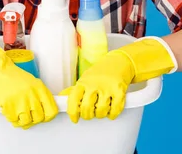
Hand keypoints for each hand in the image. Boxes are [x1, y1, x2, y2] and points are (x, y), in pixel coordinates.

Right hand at [0, 15, 57, 128]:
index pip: (51, 110)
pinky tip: (10, 111)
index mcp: (40, 88)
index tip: (43, 117)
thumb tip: (45, 110)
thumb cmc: (13, 77)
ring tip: (18, 115)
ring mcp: (21, 101)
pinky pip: (14, 120)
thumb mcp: (31, 82)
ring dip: (22, 121)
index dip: (47, 117)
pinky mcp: (9, 106)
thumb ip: (39, 95)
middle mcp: (32, 95)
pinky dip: (12, 119)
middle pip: (38, 118)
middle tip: (27, 115)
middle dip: (32, 119)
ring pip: (26, 122)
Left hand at [59, 37, 176, 122]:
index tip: (75, 119)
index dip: (72, 112)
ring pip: (100, 111)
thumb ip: (75, 89)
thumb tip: (62, 96)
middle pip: (86, 108)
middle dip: (87, 115)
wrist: (118, 62)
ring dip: (100, 115)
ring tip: (101, 110)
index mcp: (83, 82)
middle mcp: (94, 84)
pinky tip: (111, 111)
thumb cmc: (100, 72)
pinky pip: (115, 110)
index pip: (73, 99)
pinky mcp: (119, 91)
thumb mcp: (85, 78)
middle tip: (89, 114)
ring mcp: (107, 88)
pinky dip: (112, 114)